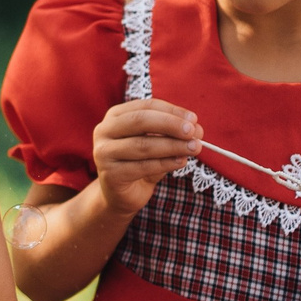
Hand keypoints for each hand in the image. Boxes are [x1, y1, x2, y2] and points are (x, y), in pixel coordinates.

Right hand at [89, 98, 200, 217]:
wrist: (121, 195)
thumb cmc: (140, 163)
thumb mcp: (156, 143)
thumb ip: (172, 134)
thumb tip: (196, 129)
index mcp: (116, 116)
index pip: (147, 106)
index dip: (172, 111)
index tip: (194, 120)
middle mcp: (105, 130)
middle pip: (140, 121)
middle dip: (171, 125)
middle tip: (194, 132)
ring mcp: (104, 152)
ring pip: (143, 145)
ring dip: (173, 146)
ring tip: (194, 148)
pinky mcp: (110, 174)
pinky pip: (143, 166)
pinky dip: (166, 163)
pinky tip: (181, 162)